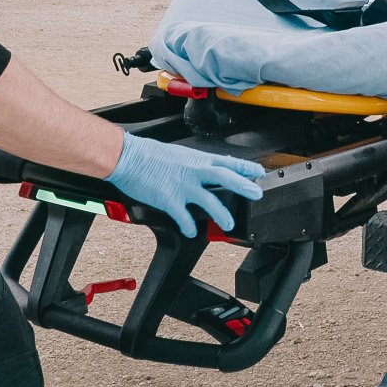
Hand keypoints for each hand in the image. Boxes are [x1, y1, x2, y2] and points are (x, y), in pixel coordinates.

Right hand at [105, 133, 264, 237]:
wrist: (128, 156)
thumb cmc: (149, 155)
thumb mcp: (179, 154)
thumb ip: (196, 164)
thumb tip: (207, 170)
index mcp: (197, 159)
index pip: (227, 161)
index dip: (246, 167)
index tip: (259, 172)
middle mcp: (193, 170)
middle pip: (225, 177)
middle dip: (243, 185)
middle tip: (257, 194)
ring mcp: (182, 185)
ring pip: (210, 200)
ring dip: (221, 213)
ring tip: (229, 224)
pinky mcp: (169, 198)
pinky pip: (183, 216)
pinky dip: (188, 226)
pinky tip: (190, 232)